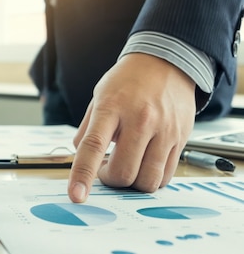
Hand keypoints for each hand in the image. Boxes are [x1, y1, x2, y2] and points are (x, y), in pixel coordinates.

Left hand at [67, 53, 195, 202]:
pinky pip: (166, 175)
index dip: (83, 175)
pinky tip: (143, 164)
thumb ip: (88, 128)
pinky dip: (150, 179)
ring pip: (147, 180)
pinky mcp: (181, 138)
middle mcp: (140, 119)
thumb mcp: (99, 96)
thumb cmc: (128, 81)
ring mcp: (163, 130)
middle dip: (109, 180)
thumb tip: (79, 154)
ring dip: (132, 183)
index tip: (76, 195)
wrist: (166, 62)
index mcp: (111, 107)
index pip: (93, 146)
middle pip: (123, 172)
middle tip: (105, 169)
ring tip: (126, 166)